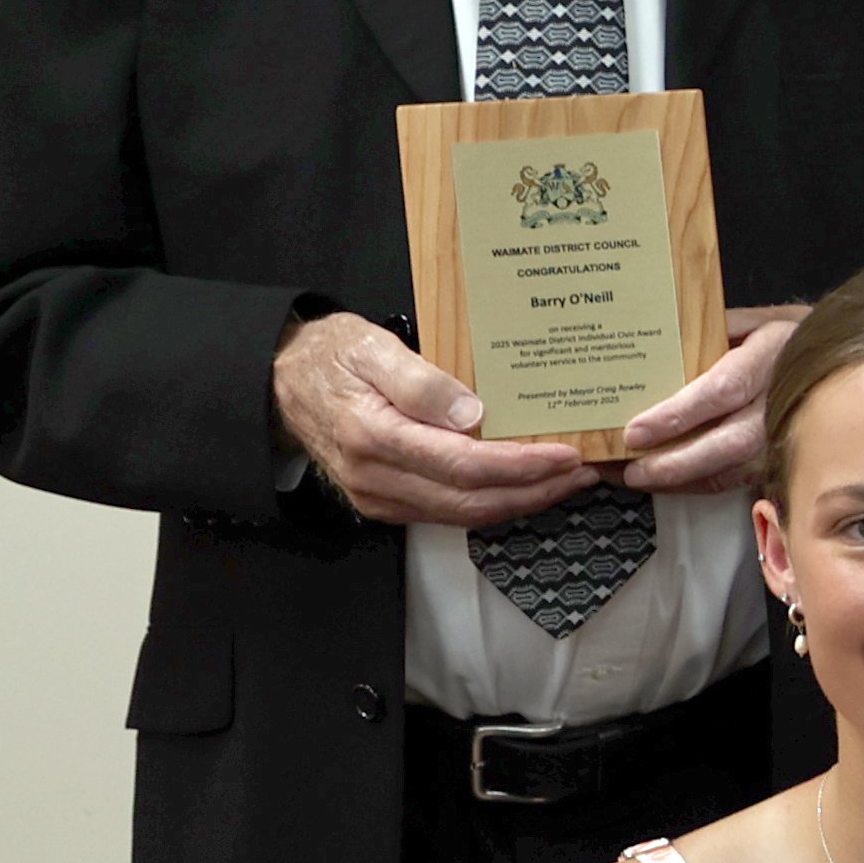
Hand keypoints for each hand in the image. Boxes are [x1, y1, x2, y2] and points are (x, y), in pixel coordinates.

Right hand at [271, 309, 598, 527]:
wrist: (279, 381)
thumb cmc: (329, 356)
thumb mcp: (372, 347)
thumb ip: (421, 382)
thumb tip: (472, 414)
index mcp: (374, 437)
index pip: (465, 466)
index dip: (522, 466)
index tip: (567, 455)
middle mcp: (376, 477)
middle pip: (473, 502)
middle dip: (536, 492)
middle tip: (584, 472)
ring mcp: (379, 496)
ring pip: (465, 515)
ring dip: (520, 501)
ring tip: (566, 479)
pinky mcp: (386, 501)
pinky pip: (448, 511)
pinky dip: (493, 501)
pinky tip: (523, 483)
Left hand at [604, 303, 805, 494]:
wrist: (843, 363)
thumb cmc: (791, 338)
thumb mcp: (756, 320)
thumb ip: (714, 329)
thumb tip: (660, 341)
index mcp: (771, 357)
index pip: (722, 391)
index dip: (678, 415)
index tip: (636, 430)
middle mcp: (781, 404)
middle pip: (727, 445)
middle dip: (674, 463)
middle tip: (630, 469)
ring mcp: (785, 437)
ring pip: (730, 472)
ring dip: (680, 481)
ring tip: (634, 477)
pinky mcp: (781, 460)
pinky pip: (735, 481)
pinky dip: (698, 485)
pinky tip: (666, 481)